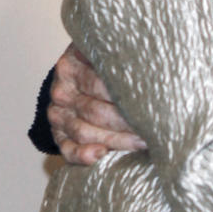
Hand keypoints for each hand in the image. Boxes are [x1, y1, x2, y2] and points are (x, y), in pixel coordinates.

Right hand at [48, 44, 146, 164]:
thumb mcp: (108, 56)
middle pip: (94, 110)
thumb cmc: (105, 70)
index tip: (152, 103)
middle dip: (127, 122)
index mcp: (71, 66)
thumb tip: (148, 60)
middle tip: (154, 127)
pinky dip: (83, 155)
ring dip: (116, 140)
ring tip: (143, 143)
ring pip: (84, 132)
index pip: (99, 83)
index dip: (127, 96)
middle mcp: (62, 91)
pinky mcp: (59, 135)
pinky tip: (102, 154)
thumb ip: (121, 57)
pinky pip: (67, 150)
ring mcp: (58, 114)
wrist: (81, 83)